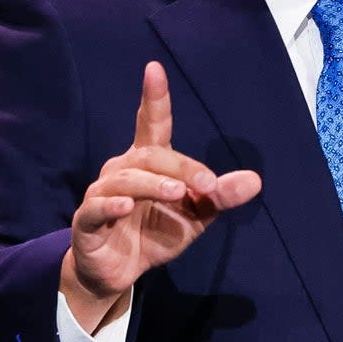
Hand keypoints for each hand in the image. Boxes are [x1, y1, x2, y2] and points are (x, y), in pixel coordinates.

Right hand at [60, 61, 261, 332]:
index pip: (152, 122)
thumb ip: (220, 196)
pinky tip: (127, 206)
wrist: (120, 273)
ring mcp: (102, 194)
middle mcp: (122, 169)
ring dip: (153, 184)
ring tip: (176, 193)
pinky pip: (96, 207)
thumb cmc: (156, 233)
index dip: (154, 97)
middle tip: (207, 185)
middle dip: (181, 167)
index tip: (154, 68)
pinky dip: (111, 205)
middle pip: (151, 155)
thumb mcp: (196, 215)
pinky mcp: (87, 221)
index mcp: (149, 162)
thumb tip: (255, 180)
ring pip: (126, 178)